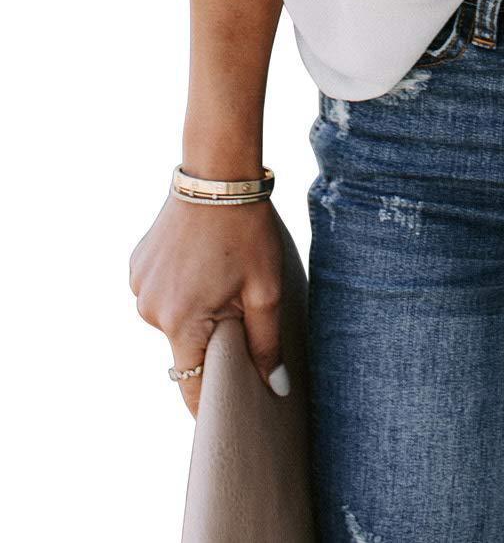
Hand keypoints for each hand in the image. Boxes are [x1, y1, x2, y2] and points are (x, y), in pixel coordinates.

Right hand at [128, 193, 288, 416]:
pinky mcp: (136, 267)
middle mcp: (150, 310)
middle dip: (210, 339)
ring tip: (220, 277)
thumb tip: (275, 390)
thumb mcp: (264, 290)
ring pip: (173, 319)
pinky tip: (200, 262)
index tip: (225, 418)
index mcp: (181, 321)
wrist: (216, 177)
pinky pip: (161, 293)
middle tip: (238, 311)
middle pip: (185, 346)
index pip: (192, 383)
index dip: (209, 403)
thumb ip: (266, 344)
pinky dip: (180, 288)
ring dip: (194, 311)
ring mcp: (139, 287)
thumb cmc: (246, 233)